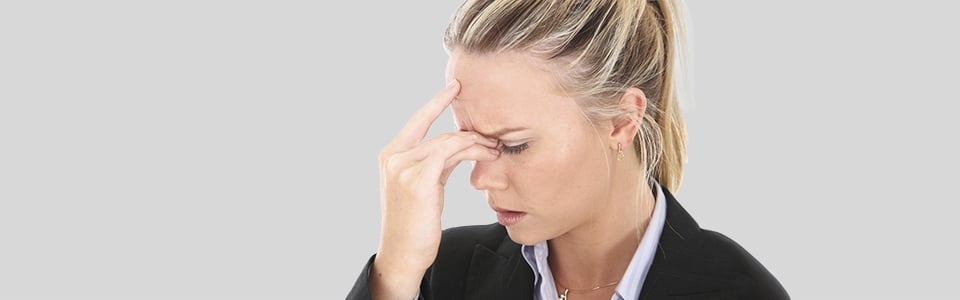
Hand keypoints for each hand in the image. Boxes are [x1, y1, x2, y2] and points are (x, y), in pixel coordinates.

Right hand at [370, 80, 499, 298]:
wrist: (402, 254)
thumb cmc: (414, 225)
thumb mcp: (424, 188)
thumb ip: (435, 164)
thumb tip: (458, 148)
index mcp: (391, 156)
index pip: (417, 121)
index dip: (436, 102)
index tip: (455, 86)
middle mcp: (394, 157)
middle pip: (439, 133)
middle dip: (469, 133)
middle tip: (493, 138)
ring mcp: (403, 166)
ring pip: (448, 141)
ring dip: (475, 143)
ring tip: (494, 149)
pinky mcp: (418, 178)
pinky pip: (450, 153)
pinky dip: (470, 151)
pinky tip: (485, 154)